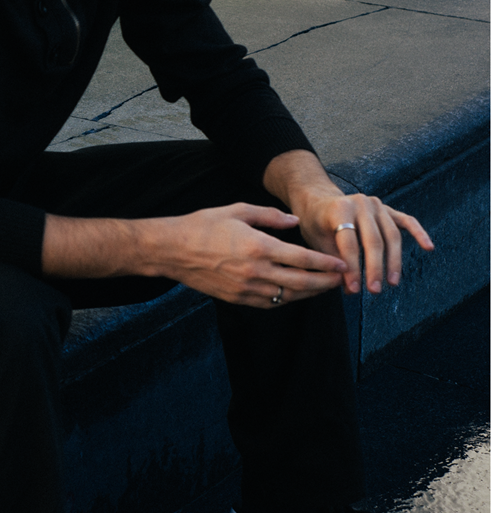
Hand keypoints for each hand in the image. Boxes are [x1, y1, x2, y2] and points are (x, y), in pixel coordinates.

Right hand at [138, 203, 347, 308]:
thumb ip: (270, 216)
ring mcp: (246, 288)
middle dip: (324, 282)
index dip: (325, 263)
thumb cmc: (204, 225)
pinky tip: (296, 294)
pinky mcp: (237, 298)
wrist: (173, 250)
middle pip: (300, 282)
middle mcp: (256, 271)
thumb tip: (293, 222)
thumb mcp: (238, 210)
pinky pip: (269, 302)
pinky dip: (287, 300)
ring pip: (287, 296)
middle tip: (340, 280)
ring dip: (309, 293)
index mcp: (259, 246)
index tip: (340, 264)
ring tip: (324, 288)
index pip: (302, 259)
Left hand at [292, 188, 433, 295]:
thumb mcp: (317, 241)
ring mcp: (376, 204)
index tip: (354, 290)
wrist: (318, 199)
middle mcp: (361, 203)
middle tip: (375, 290)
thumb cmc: (316, 224)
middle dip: (375, 268)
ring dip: (394, 260)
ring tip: (392, 282)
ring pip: (391, 235)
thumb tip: (350, 289)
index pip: (350, 244)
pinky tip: (429, 247)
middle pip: (373, 241)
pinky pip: (406, 221)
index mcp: (340, 209)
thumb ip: (334, 262)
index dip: (353, 269)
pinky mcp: (387, 208)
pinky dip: (418, 233)